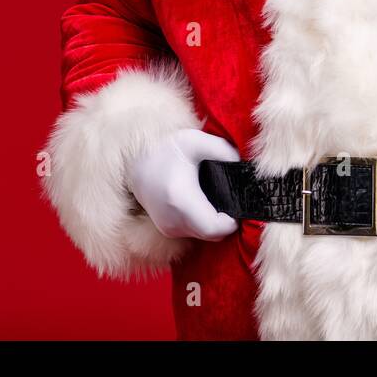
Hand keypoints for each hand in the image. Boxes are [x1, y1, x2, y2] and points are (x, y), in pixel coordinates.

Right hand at [124, 128, 240, 240]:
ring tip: (219, 199)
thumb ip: (223, 150)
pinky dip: (204, 223)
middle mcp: (173, 220)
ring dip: (216, 223)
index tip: (238, 205)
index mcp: (181, 200)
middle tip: (233, 200)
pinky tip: (206, 204)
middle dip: (227, 221)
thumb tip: (241, 165)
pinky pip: (195, 233)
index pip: (215, 229)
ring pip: (204, 235)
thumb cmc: (165, 149)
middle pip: (213, 235)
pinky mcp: (167, 229)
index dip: (231, 221)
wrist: (135, 162)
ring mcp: (169, 228)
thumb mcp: (195, 141)